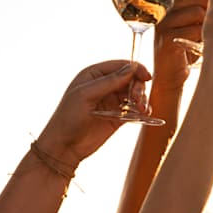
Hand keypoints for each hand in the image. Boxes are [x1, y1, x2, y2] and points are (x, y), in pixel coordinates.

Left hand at [34, 61, 150, 166]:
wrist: (65, 146)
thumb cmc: (68, 117)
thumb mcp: (86, 95)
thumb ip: (109, 81)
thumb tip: (131, 68)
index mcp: (94, 75)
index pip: (121, 66)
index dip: (136, 69)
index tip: (147, 78)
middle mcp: (104, 86)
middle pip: (131, 80)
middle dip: (138, 88)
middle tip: (138, 101)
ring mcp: (112, 102)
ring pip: (135, 95)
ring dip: (142, 100)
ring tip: (142, 110)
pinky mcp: (118, 117)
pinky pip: (135, 110)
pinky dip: (142, 111)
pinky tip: (144, 115)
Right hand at [152, 0, 212, 93]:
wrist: (171, 76)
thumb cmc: (186, 46)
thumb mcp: (194, 20)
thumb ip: (202, 1)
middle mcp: (163, 9)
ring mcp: (163, 23)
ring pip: (197, 12)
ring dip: (210, 24)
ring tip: (212, 35)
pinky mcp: (167, 39)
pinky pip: (194, 30)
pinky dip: (205, 37)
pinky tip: (206, 44)